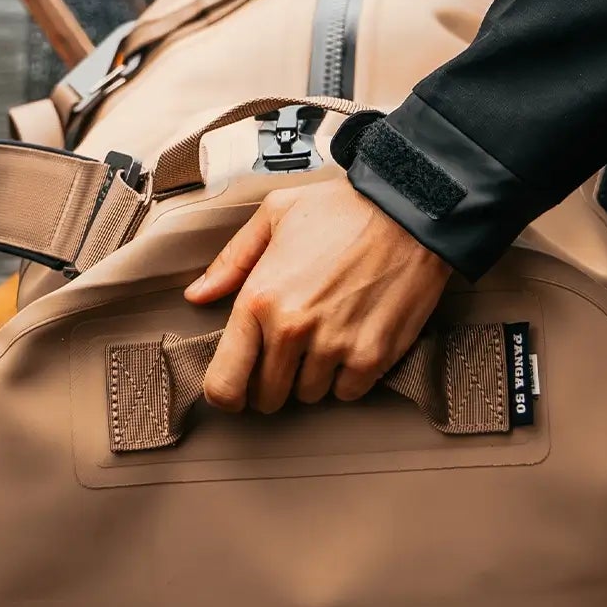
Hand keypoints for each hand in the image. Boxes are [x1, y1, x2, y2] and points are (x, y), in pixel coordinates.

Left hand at [184, 170, 453, 415]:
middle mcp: (292, 330)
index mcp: (260, 298)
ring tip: (323, 337)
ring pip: (308, 395)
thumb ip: (232, 260)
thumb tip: (197, 296)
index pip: (225, 382)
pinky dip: (347, 377)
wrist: (408, 211)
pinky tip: (351, 343)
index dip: (226, 395)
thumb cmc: (341, 209)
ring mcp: (334, 347)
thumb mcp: (275, 215)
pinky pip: (347, 393)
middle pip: (267, 397)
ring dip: (311, 376)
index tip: (236, 390)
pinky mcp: (372, 357)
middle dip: (271, 382)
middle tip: (286, 355)